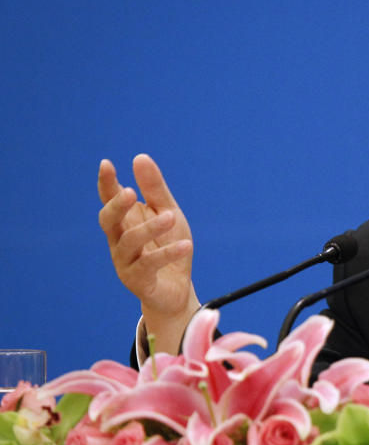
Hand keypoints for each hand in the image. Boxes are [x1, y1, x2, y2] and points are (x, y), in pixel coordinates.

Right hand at [98, 154, 199, 353]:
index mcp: (124, 221)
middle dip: (116, 206)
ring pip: (129, 242)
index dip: (106, 183)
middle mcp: (118, 240)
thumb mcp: (168, 212)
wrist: (177, 287)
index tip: (106, 164)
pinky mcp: (138, 281)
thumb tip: (139, 157)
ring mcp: (125, 262)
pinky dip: (168, 253)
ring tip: (171, 217)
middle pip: (108, 221)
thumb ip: (154, 189)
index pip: (109, 200)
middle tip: (130, 192)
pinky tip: (186, 245)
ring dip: (150, 229)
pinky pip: (150, 265)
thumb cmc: (168, 245)